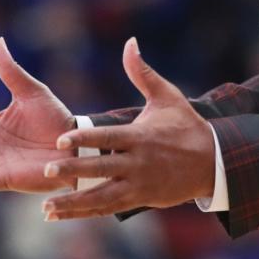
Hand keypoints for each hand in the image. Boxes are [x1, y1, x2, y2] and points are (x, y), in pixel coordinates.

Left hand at [41, 37, 214, 219]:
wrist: (212, 161)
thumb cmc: (185, 125)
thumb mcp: (168, 96)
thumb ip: (142, 72)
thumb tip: (130, 43)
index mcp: (140, 136)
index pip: (107, 137)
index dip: (84, 139)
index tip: (60, 139)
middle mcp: (137, 163)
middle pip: (101, 168)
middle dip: (75, 171)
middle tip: (47, 170)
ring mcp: (138, 184)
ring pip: (101, 196)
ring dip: (73, 203)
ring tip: (46, 209)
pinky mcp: (140, 199)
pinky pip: (108, 208)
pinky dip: (84, 213)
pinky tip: (61, 215)